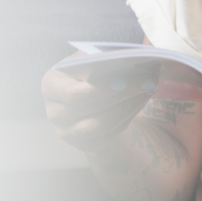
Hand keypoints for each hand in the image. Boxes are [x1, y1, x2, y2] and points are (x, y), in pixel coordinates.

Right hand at [41, 62, 156, 151]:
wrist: (90, 91)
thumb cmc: (90, 68)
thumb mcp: (93, 57)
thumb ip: (105, 56)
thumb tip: (131, 58)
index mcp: (51, 84)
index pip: (70, 92)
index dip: (97, 89)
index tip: (123, 81)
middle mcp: (54, 111)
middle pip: (89, 108)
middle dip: (123, 94)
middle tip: (149, 80)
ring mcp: (66, 131)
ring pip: (101, 125)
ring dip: (129, 106)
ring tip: (150, 89)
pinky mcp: (84, 143)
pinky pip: (108, 136)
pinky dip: (128, 117)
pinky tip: (142, 100)